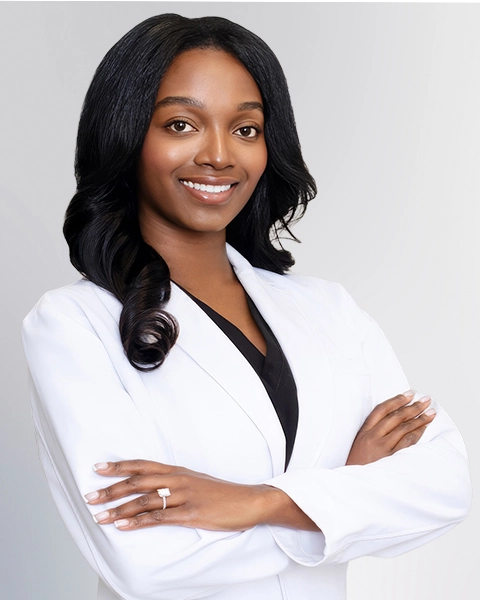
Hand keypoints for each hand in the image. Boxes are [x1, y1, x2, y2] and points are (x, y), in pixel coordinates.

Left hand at [84, 460, 296, 531]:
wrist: (249, 501)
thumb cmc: (221, 493)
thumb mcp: (196, 481)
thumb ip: (174, 482)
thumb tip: (151, 487)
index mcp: (178, 470)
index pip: (143, 465)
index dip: (120, 466)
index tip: (99, 468)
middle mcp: (178, 479)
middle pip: (138, 481)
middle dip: (112, 489)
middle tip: (90, 496)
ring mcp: (184, 496)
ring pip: (145, 500)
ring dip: (119, 508)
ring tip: (100, 515)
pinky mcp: (191, 514)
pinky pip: (159, 518)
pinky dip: (138, 521)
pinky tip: (123, 525)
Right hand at [346, 391, 435, 465]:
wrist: (354, 484)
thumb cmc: (357, 465)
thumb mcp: (359, 444)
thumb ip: (372, 432)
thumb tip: (393, 419)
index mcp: (364, 431)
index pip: (382, 409)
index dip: (396, 400)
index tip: (409, 394)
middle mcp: (373, 437)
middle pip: (395, 416)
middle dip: (412, 407)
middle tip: (425, 400)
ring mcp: (382, 447)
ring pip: (403, 428)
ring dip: (419, 419)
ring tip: (430, 413)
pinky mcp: (390, 458)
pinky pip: (407, 442)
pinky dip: (417, 433)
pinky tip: (424, 428)